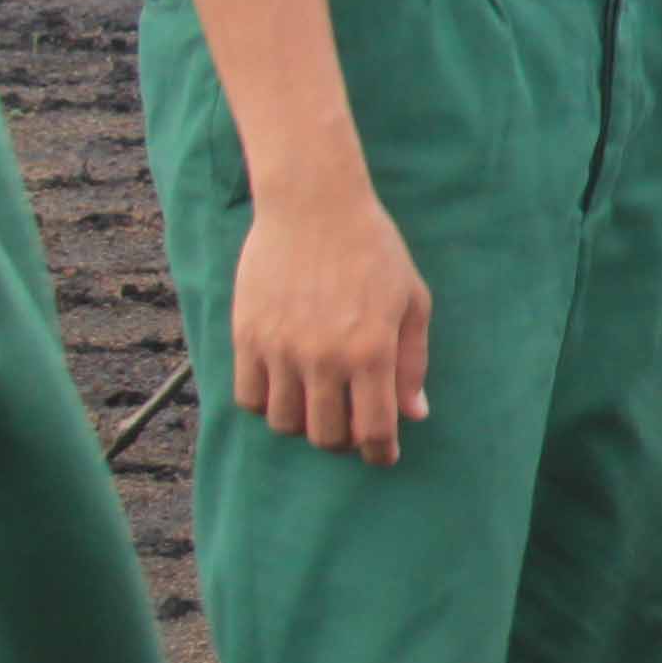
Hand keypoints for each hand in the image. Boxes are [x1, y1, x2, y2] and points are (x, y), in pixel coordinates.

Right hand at [228, 177, 432, 466]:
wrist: (313, 206)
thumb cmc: (373, 250)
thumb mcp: (412, 301)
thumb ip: (412, 362)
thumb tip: (415, 414)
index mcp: (370, 351)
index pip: (373, 430)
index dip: (380, 453)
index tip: (383, 456)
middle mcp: (323, 358)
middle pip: (325, 435)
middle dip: (344, 440)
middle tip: (352, 425)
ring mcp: (280, 349)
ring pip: (284, 423)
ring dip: (304, 424)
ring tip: (319, 404)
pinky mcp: (247, 337)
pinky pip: (248, 397)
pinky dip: (267, 404)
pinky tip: (286, 388)